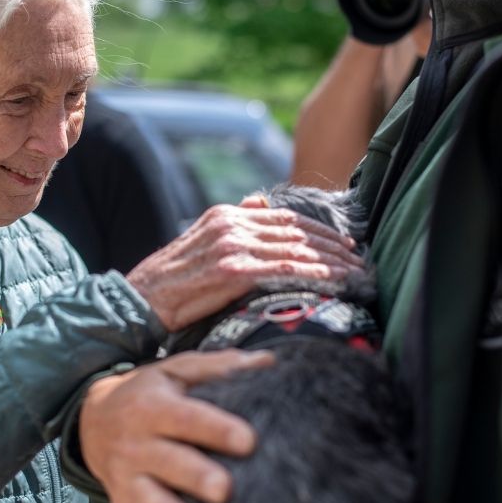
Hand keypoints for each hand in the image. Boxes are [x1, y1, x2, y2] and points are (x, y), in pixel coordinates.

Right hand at [80, 349, 274, 502]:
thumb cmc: (145, 395)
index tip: (248, 440)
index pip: (187, 418)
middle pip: (169, 462)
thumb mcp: (173, 371)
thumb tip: (267, 361)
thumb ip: (217, 366)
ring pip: (149, 499)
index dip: (216, 429)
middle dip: (196, 476)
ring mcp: (127, 477)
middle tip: (224, 489)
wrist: (92, 422)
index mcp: (153, 407)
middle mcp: (137, 443)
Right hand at [127, 201, 363, 331]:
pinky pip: (285, 268)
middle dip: (332, 246)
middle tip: (359, 258)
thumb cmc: (172, 280)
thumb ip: (232, 222)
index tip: (343, 243)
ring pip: (296, 249)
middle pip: (296, 231)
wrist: (142, 300)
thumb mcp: (200, 240)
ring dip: (332, 262)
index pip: (283, 217)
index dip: (317, 229)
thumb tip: (258, 202)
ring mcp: (233, 246)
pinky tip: (335, 281)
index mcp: (226, 215)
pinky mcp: (234, 271)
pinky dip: (315, 274)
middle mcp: (232, 224)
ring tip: (356, 274)